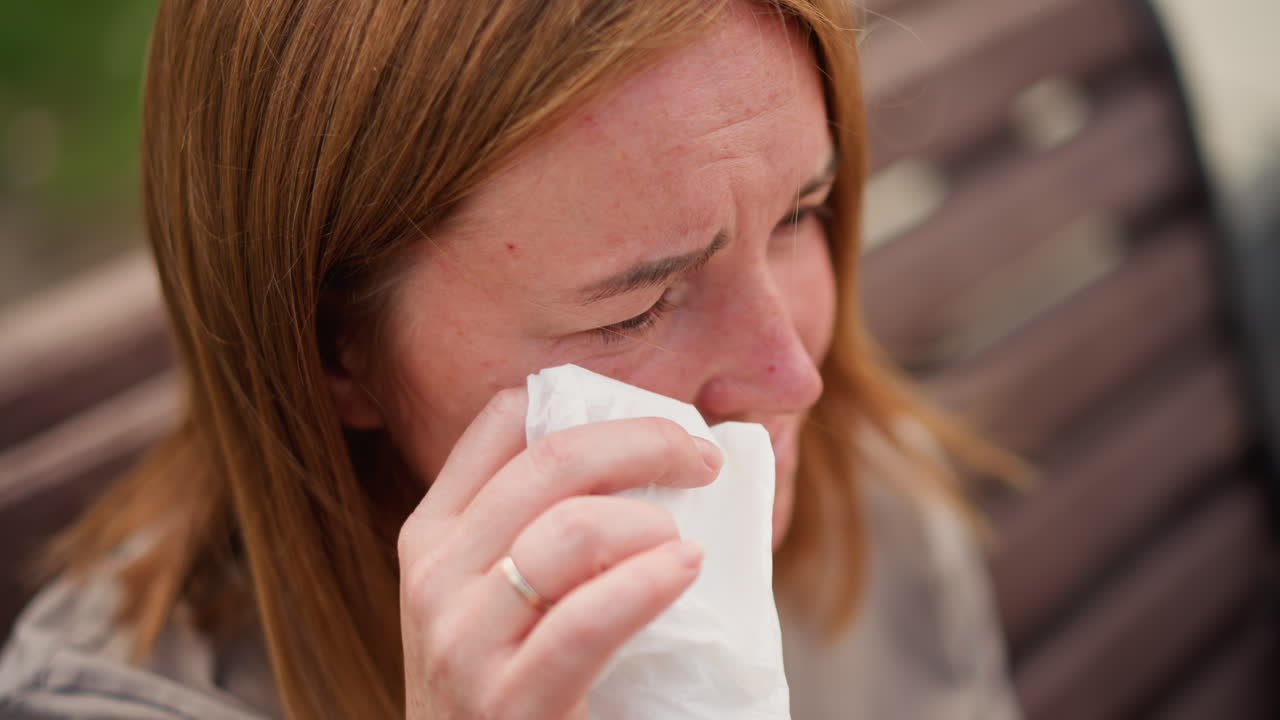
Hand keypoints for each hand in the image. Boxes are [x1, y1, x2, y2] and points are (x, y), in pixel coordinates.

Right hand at [397, 387, 721, 718]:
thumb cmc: (506, 686)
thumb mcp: (493, 597)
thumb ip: (536, 531)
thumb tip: (643, 455)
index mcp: (431, 536)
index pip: (501, 423)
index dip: (588, 404)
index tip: (655, 423)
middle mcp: (434, 577)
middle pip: (551, 460)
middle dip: (644, 441)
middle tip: (701, 460)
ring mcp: (462, 641)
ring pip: (572, 529)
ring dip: (651, 521)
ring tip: (683, 542)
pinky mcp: (507, 701)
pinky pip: (589, 618)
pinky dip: (650, 582)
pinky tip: (686, 568)